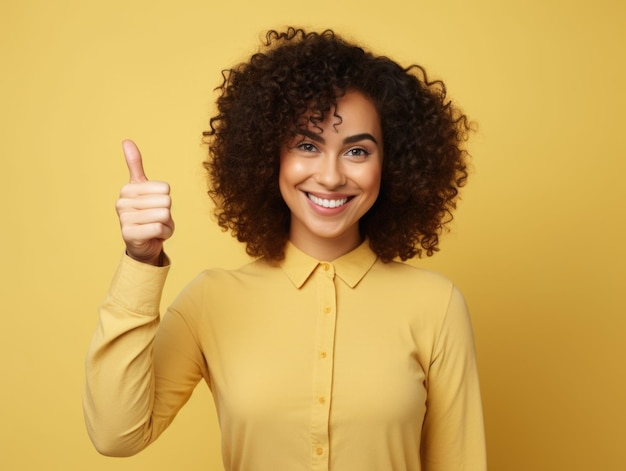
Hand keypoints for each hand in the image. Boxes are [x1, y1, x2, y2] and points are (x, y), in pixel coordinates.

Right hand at [116, 140, 173, 264]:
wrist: (142, 244)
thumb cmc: (146, 214)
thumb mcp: (142, 189)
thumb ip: (135, 166)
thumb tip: (126, 140)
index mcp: (128, 189)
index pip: (165, 189)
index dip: (166, 199)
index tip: (154, 206)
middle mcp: (122, 202)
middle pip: (166, 202)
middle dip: (167, 214)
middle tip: (155, 219)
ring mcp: (123, 219)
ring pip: (164, 215)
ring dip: (166, 225)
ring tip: (155, 227)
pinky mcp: (128, 234)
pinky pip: (160, 228)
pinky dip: (164, 234)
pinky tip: (154, 236)